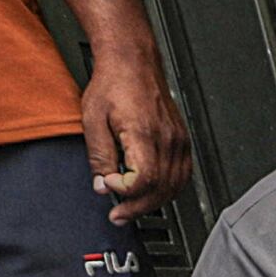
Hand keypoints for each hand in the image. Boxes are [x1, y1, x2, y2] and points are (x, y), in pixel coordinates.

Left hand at [80, 46, 190, 225]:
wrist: (132, 62)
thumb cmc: (114, 83)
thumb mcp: (93, 119)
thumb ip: (98, 156)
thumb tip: (102, 184)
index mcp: (144, 133)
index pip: (144, 179)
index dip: (125, 191)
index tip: (108, 185)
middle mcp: (167, 139)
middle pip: (161, 189)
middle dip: (137, 207)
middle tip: (118, 215)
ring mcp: (178, 140)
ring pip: (174, 186)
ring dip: (153, 203)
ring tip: (134, 208)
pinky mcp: (182, 140)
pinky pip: (182, 174)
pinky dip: (168, 189)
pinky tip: (154, 192)